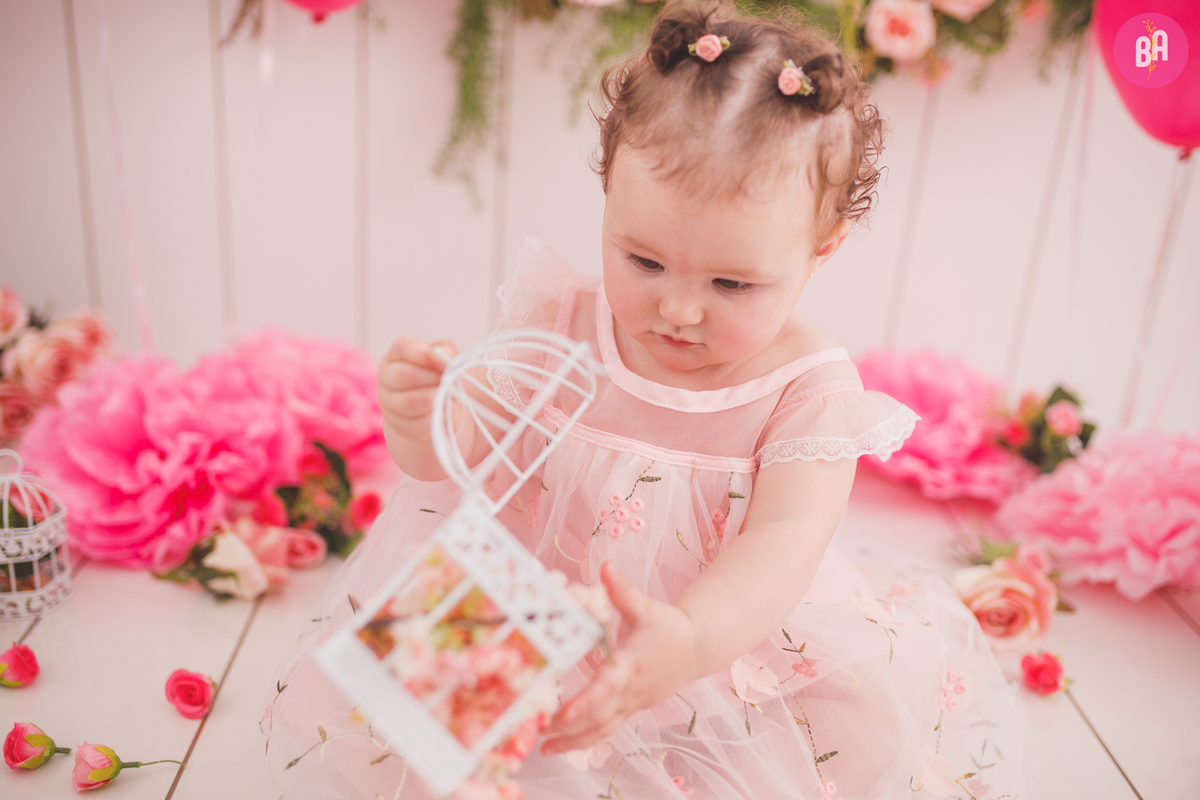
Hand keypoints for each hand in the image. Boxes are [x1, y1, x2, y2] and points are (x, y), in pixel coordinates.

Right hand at [378, 337, 460, 477]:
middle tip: (449, 381)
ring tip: (450, 397)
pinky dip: (437, 418)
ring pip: (410, 402)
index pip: (403, 348)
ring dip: (435, 399)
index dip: (424, 354)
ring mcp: (390, 403)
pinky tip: (446, 412)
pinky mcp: (400, 425)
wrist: (431, 407)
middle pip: (404, 375)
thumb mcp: (444, 358)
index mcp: (398, 354)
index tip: (444, 362)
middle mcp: (388, 377)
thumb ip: (447, 352)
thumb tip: (447, 356)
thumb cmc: (437, 376)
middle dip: (432, 378)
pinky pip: (419, 424)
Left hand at [540, 562, 698, 755]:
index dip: (584, 702)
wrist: (695, 648)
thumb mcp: (646, 607)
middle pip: (599, 717)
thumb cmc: (669, 626)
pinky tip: (564, 746)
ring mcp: (631, 703)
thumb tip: (606, 566)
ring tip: (547, 750)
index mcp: (631, 665)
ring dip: (575, 742)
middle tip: (539, 733)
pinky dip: (586, 740)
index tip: (562, 713)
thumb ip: (623, 590)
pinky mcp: (631, 708)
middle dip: (569, 728)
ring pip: (603, 730)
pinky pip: (607, 730)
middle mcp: (630, 690)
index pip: (606, 688)